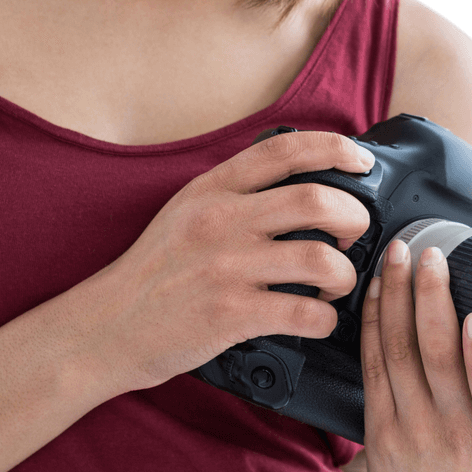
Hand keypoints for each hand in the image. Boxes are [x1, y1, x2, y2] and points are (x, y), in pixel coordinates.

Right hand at [89, 130, 373, 391]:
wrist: (110, 323)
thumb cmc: (156, 269)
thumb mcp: (187, 209)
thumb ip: (236, 192)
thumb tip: (301, 182)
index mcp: (212, 189)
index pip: (284, 151)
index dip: (335, 148)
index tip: (362, 161)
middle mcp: (221, 221)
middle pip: (316, 200)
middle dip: (354, 214)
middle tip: (355, 230)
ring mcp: (226, 268)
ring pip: (321, 259)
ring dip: (345, 273)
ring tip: (338, 282)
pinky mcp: (231, 315)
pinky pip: (306, 313)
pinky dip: (326, 319)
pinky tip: (317, 318)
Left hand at [360, 240, 471, 471]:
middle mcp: (454, 431)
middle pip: (435, 357)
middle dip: (430, 296)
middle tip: (431, 256)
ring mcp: (412, 427)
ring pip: (398, 350)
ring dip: (396, 295)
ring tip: (399, 255)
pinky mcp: (378, 421)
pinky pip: (373, 359)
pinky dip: (373, 316)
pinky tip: (379, 287)